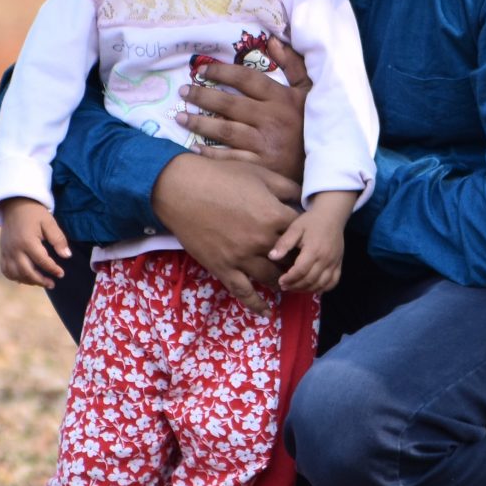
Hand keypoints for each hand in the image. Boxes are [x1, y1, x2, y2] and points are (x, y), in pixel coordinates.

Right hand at [0, 198, 70, 286]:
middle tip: (52, 284)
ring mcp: (6, 251)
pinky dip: (15, 277)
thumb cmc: (35, 213)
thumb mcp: (49, 222)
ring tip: (41, 281)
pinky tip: (26, 277)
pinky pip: (6, 270)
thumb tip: (67, 256)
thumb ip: (58, 239)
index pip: (42, 261)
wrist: (15, 204)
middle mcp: (14, 248)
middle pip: (27, 272)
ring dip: (28, 281)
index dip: (53, 269)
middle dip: (40, 281)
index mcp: (27, 241)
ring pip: (15, 274)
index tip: (61, 274)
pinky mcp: (2, 252)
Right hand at [151, 154, 298, 307]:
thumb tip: (302, 198)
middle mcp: (262, 240)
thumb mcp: (259, 173)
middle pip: (289, 260)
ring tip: (286, 283)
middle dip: (296, 262)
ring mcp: (242, 257)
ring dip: (282, 282)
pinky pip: (244, 292)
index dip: (303, 236)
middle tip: (299, 265)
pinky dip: (256, 304)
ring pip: (271, 278)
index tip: (303, 240)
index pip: (300, 234)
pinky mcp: (224, 268)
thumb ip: (286, 187)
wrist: (181, 189)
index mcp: (274, 215)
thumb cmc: (221, 177)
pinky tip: (265, 311)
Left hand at [180, 33, 308, 178]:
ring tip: (180, 117)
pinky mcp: (262, 167)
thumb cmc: (313, 124)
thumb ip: (293, 65)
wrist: (328, 165)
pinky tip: (195, 148)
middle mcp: (272, 119)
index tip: (202, 70)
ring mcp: (266, 144)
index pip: (247, 79)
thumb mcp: (309, 92)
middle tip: (183, 91)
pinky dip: (212, 154)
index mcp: (282, 98)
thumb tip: (273, 41)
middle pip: (230, 104)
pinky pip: (231, 158)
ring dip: (200, 123)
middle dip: (203, 96)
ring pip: (226, 130)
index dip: (223, 72)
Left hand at [270, 208, 344, 293]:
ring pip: (321, 284)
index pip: (301, 270)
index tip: (280, 281)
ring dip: (307, 289)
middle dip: (295, 286)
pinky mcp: (339, 264)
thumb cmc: (310, 221)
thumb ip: (284, 243)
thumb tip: (271, 257)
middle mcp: (325, 259)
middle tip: (284, 286)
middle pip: (310, 280)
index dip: (289, 279)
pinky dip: (322, 289)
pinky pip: (332, 282)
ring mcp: (334, 263)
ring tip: (295, 288)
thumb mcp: (295, 228)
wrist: (331, 215)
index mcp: (314, 250)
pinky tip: (311, 288)